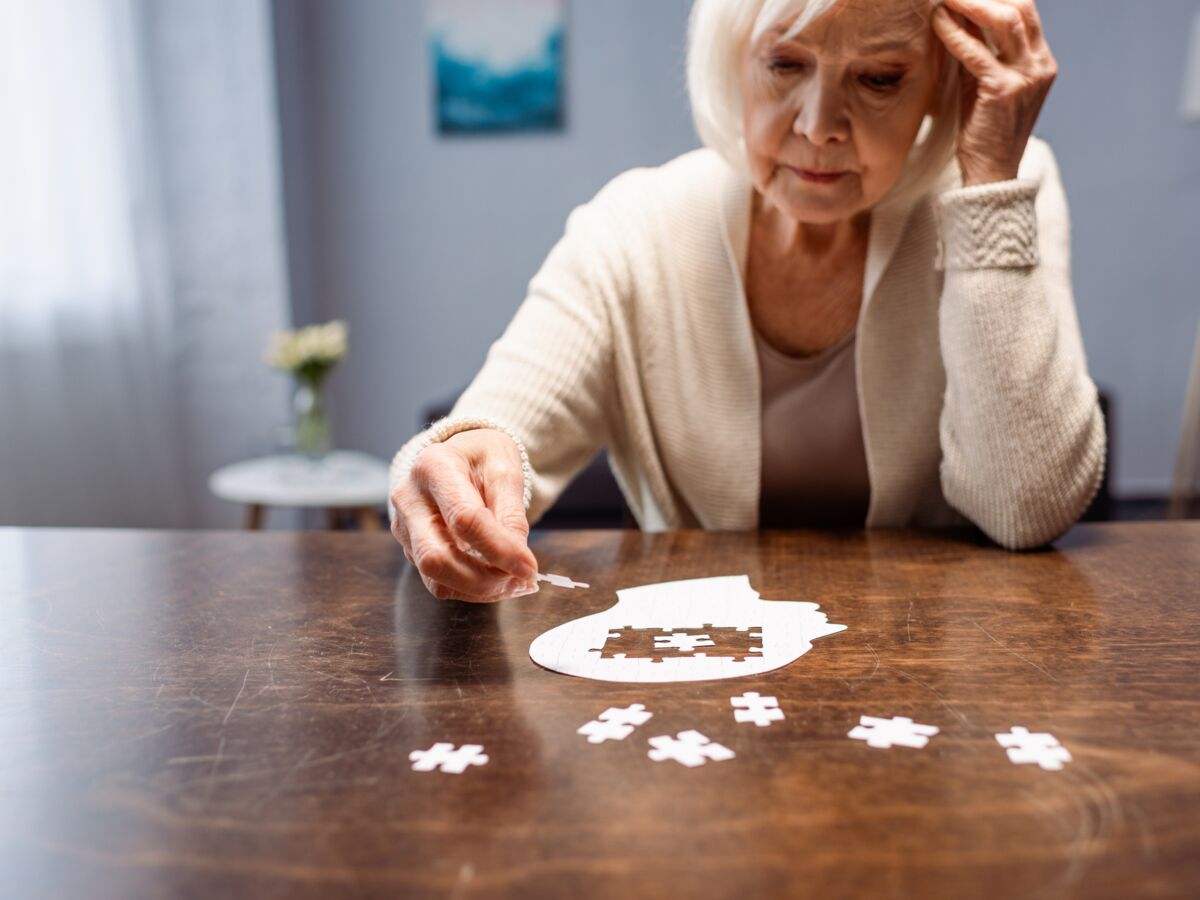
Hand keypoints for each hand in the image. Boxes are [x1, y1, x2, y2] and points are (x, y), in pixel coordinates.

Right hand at [390, 429, 538, 601]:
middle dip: (484, 580)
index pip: (464, 519)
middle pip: (436, 556)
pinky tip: (494, 580)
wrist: (460, 457)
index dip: (499, 549)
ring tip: (513, 583)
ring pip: (434, 577)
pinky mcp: (409, 547)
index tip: (529, 569)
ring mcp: (404, 525)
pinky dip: (470, 589)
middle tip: (521, 583)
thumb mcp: (505, 470)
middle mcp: (409, 498)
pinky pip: (436, 580)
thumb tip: (519, 561)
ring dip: (479, 590)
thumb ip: (512, 514)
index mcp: (433, 467)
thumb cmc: (482, 459)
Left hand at [932, 0, 1057, 185]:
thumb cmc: (983, 131)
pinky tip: (937, 23)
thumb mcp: (984, 85)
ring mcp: (1026, 77)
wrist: (990, 173)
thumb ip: (979, 53)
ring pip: (1005, 20)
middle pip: (1021, 7)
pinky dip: (955, 34)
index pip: (1025, 12)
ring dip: (972, 3)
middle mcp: (1040, 65)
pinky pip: (976, 52)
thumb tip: (958, 18)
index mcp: (1041, 62)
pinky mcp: (1004, 90)